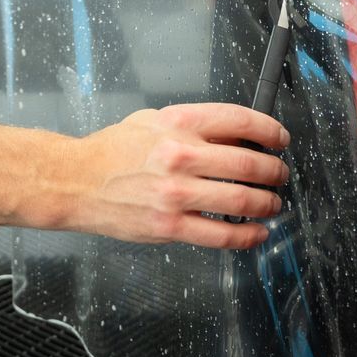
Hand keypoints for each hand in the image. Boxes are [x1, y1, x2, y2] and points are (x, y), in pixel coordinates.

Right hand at [69, 103, 289, 249]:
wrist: (76, 181)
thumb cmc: (112, 151)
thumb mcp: (153, 121)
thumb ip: (194, 126)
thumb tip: (236, 137)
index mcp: (179, 123)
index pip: (241, 121)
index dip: (270, 131)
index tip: (280, 139)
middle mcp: (181, 155)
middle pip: (250, 164)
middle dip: (275, 172)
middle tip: (280, 175)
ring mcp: (177, 194)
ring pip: (243, 201)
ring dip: (268, 203)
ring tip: (272, 203)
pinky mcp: (170, 226)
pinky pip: (222, 234)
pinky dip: (248, 236)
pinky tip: (257, 232)